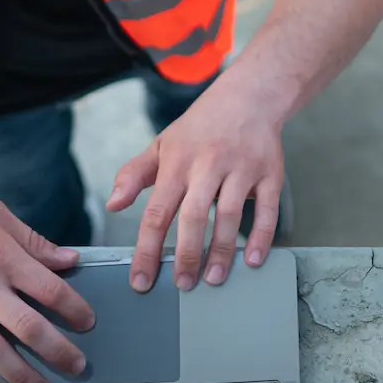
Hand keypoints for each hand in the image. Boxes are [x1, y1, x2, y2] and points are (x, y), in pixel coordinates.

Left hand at [107, 78, 284, 294]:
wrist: (248, 96)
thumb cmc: (200, 128)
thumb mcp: (162, 145)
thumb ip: (134, 175)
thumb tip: (112, 205)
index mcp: (178, 162)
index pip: (157, 211)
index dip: (147, 249)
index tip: (142, 281)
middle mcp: (208, 164)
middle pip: (193, 215)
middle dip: (186, 254)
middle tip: (182, 285)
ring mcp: (241, 168)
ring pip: (229, 214)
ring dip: (221, 250)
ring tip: (214, 279)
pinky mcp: (270, 172)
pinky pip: (267, 209)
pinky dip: (261, 236)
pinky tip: (252, 260)